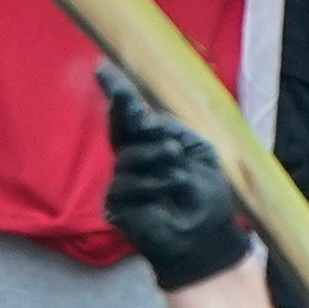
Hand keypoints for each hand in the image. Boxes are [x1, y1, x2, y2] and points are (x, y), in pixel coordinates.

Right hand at [95, 68, 254, 288]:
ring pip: (128, 158)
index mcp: (154, 144)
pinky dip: (151, 186)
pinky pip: (125, 184)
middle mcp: (134, 159)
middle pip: (123, 129)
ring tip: (179, 180)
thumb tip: (144, 117)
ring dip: (158, 164)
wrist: (205, 237)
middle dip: (137, 124)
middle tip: (158, 136)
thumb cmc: (206, 197)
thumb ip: (172, 131)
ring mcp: (122, 181)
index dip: (117, 93)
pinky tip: (165, 196)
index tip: (102, 70)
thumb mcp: (200, 152)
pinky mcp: (116, 204)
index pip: (130, 116)